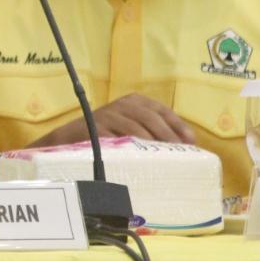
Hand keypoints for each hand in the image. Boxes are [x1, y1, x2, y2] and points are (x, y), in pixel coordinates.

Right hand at [33, 93, 195, 147]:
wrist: (68, 139)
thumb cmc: (106, 136)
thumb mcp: (129, 129)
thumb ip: (151, 133)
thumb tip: (185, 147)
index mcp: (133, 101)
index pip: (160, 109)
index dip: (177, 124)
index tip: (191, 141)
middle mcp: (121, 105)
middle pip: (149, 117)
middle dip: (167, 135)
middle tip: (179, 153)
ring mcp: (106, 114)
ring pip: (134, 127)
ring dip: (150, 143)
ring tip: (163, 158)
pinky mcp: (93, 127)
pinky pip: (115, 137)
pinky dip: (129, 147)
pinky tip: (139, 159)